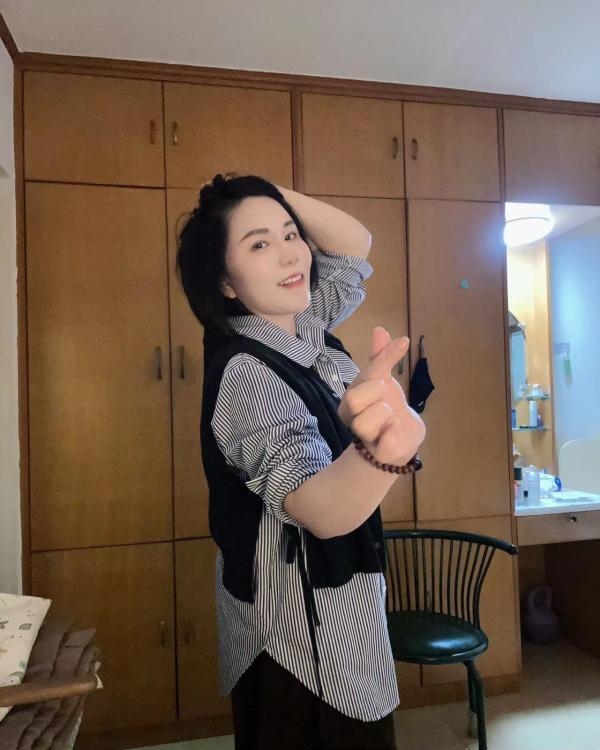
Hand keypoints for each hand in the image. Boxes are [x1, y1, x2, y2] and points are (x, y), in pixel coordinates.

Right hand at [338, 327, 425, 464]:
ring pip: (366, 421)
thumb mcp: (384, 380)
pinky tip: (396, 429)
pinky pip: (386, 443)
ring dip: (385, 415)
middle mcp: (351, 417)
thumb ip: (380, 358)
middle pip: (353, 399)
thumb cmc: (388, 407)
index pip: (364, 375)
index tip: (404, 342)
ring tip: (391, 417)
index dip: (385, 357)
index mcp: (351, 398)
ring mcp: (365, 436)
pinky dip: (394, 433)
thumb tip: (379, 329)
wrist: (401, 439)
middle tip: (387, 398)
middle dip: (376, 393)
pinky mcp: (381, 452)